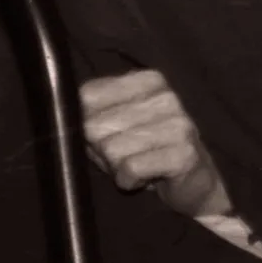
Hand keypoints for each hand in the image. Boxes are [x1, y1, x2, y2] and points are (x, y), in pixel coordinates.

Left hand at [80, 69, 231, 217]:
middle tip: (125, 155)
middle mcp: (166, 96)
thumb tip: (66, 116)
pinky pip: (130, 169)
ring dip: (117, 167)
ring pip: (111, 150)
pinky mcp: (183, 154)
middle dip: (101, 150)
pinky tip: (147, 178)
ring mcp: (178, 124)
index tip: (107, 134)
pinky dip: (130, 180)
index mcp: (148, 81)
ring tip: (139, 165)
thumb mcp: (118, 126)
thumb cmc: (148, 152)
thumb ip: (92, 114)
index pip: (88, 96)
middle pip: (95, 126)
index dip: (86, 123)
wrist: (196, 182)